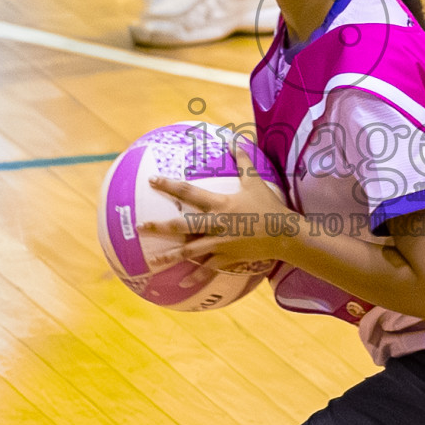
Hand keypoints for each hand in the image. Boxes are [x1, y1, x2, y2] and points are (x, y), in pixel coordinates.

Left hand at [140, 141, 290, 272]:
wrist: (284, 234)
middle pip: (182, 225)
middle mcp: (216, 224)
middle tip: (139, 226)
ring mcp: (220, 243)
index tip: (152, 181)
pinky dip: (196, 277)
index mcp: (219, 204)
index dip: (169, 186)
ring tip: (153, 262)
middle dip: (159, 226)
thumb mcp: (255, 182)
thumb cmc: (269, 206)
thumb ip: (243, 161)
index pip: (189, 193)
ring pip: (190, 251)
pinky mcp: (227, 257)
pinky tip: (182, 284)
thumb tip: (236, 140)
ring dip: (171, 257)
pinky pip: (208, 269)